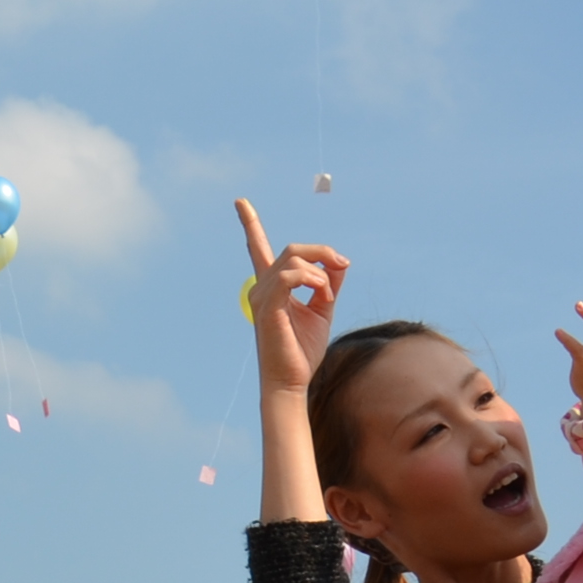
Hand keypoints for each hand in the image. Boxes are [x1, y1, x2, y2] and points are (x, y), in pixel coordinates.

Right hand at [238, 199, 346, 400]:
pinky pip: (290, 277)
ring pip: (292, 260)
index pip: (258, 249)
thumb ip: (328, 283)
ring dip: (320, 270)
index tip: (240, 202)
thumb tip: (339, 262)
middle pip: (291, 250)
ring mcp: (262, 297)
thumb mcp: (322, 309)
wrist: (292, 380)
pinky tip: (323, 296)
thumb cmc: (303, 349)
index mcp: (271, 287)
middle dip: (321, 251)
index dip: (250, 224)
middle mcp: (261, 288)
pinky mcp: (268, 308)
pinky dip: (312, 279)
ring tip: (329, 294)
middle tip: (342, 265)